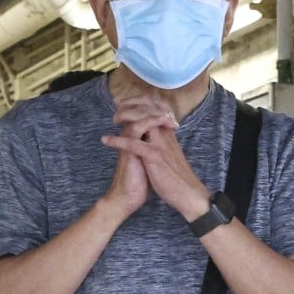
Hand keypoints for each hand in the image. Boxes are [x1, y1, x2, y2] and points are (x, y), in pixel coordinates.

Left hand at [102, 95, 208, 218]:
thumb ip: (159, 140)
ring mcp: (160, 143)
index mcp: (168, 131)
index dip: (139, 101)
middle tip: (117, 112)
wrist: (187, 192)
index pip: (155, 105)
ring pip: (141, 120)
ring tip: (114, 120)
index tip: (124, 105)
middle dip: (130, 105)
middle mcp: (165, 133)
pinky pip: (134, 144)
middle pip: (148, 107)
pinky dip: (117, 141)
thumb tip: (146, 134)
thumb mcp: (168, 152)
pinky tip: (106, 140)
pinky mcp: (155, 156)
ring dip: (125, 117)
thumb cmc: (176, 175)